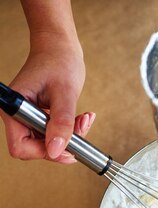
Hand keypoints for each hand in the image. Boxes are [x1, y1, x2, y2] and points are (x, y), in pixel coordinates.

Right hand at [1, 34, 93, 162]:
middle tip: (80, 129)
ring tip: (82, 120)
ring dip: (69, 138)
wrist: (60, 47)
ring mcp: (27, 117)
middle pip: (34, 149)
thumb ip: (61, 123)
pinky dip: (69, 132)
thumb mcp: (65, 93)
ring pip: (47, 144)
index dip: (43, 151)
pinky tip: (79, 119)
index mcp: (15, 106)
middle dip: (61, 144)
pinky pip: (53, 136)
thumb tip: (56, 150)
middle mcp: (17, 114)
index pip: (20, 146)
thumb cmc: (59, 60)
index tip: (65, 145)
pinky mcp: (38, 118)